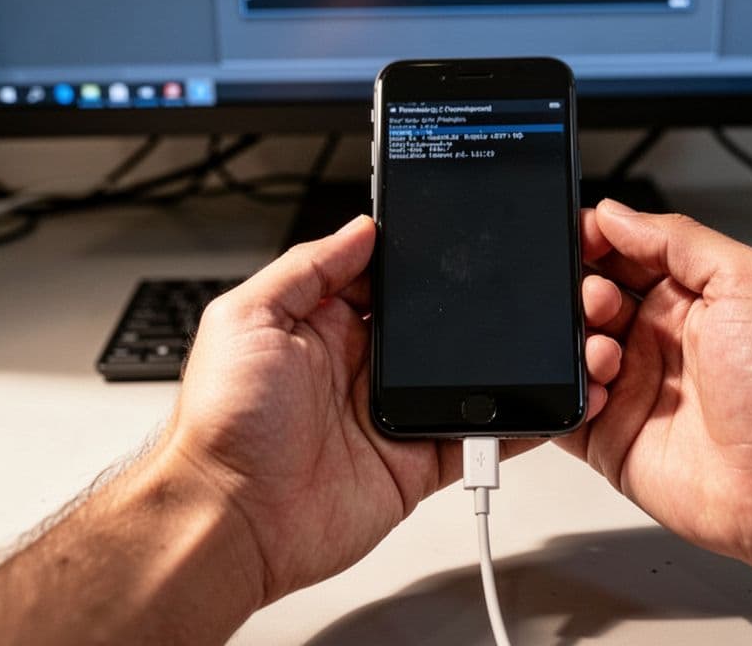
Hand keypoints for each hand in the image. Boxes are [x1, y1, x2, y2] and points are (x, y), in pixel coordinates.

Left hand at [167, 215, 621, 606]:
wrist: (233, 522)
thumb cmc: (222, 426)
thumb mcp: (246, 319)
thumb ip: (306, 268)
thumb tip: (359, 228)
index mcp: (318, 327)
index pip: (377, 279)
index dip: (409, 261)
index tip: (445, 239)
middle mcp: (357, 368)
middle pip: (425, 325)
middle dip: (459, 308)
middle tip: (491, 291)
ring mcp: (389, 415)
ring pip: (457, 378)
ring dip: (487, 363)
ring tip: (519, 341)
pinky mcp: (415, 463)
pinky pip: (472, 439)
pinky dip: (506, 427)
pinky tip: (529, 406)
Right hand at [565, 200, 751, 572]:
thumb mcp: (747, 279)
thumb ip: (678, 239)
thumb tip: (615, 214)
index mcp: (689, 297)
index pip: (624, 254)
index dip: (597, 243)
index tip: (580, 237)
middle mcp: (658, 340)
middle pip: (590, 299)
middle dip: (581, 291)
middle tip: (598, 300)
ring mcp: (634, 389)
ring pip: (571, 351)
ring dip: (575, 342)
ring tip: (607, 354)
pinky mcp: (613, 438)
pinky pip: (564, 410)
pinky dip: (563, 396)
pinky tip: (596, 390)